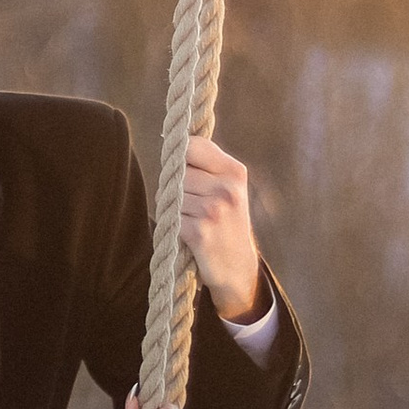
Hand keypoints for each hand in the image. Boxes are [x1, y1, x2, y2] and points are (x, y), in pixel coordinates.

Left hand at [178, 135, 265, 323]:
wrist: (238, 268)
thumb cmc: (226, 223)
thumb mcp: (228, 188)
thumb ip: (206, 166)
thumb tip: (172, 141)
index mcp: (235, 172)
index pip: (192, 145)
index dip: (181, 156)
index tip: (184, 168)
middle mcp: (226, 188)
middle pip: (178, 171)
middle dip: (176, 186)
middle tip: (193, 205)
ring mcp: (213, 210)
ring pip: (170, 194)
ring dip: (173, 207)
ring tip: (193, 219)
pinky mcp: (200, 231)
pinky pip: (170, 217)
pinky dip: (173, 225)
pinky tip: (190, 234)